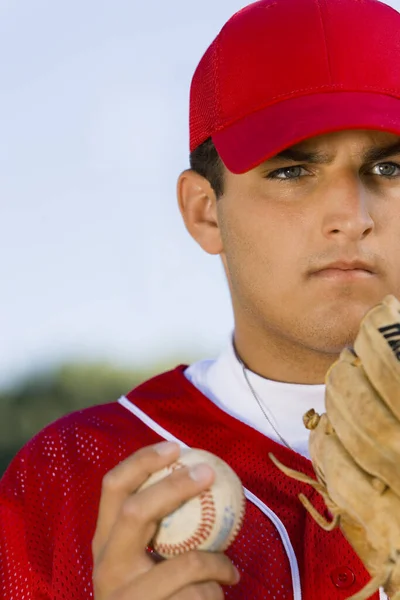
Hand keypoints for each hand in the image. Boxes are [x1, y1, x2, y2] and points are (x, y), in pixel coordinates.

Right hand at [92, 441, 239, 599]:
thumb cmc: (151, 595)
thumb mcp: (143, 560)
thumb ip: (161, 527)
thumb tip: (200, 477)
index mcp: (105, 541)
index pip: (112, 487)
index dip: (142, 461)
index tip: (176, 447)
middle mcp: (106, 566)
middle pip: (136, 511)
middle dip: (175, 486)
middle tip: (208, 473)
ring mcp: (125, 596)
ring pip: (184, 564)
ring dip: (216, 565)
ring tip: (228, 571)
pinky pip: (197, 596)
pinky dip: (216, 592)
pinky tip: (220, 594)